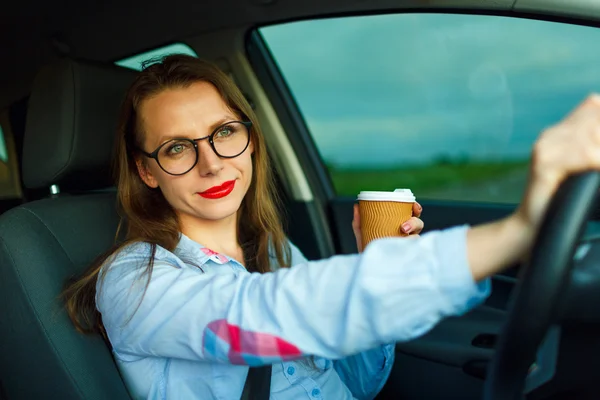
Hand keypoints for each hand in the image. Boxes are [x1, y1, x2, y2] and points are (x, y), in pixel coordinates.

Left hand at [352, 202, 423, 252]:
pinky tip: (404, 245)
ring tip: (403, 236)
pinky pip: (413, 249)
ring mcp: (407, 245)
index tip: (413, 206)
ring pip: (417, 236)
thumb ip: (360, 220)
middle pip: (418, 223)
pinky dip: (410, 246)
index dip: (415, 208)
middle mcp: (406, 234)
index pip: (411, 214)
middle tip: (403, 227)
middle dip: (414, 222)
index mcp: (399, 224)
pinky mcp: (407, 255)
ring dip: (412, 235)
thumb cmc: (367, 249)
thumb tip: (357, 206)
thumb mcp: (362, 233)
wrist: (367, 267)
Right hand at [516, 94, 599, 231]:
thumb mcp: (581, 168)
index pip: (593, 106)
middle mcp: (549, 135)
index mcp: (559, 132)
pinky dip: (596, 163)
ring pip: (591, 136)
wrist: (533, 227)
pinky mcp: (543, 165)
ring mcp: (544, 149)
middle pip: (594, 120)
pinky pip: (582, 154)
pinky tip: (596, 174)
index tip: (599, 154)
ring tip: (597, 169)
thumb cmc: (562, 201)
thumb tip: (599, 132)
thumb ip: (591, 149)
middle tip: (599, 164)